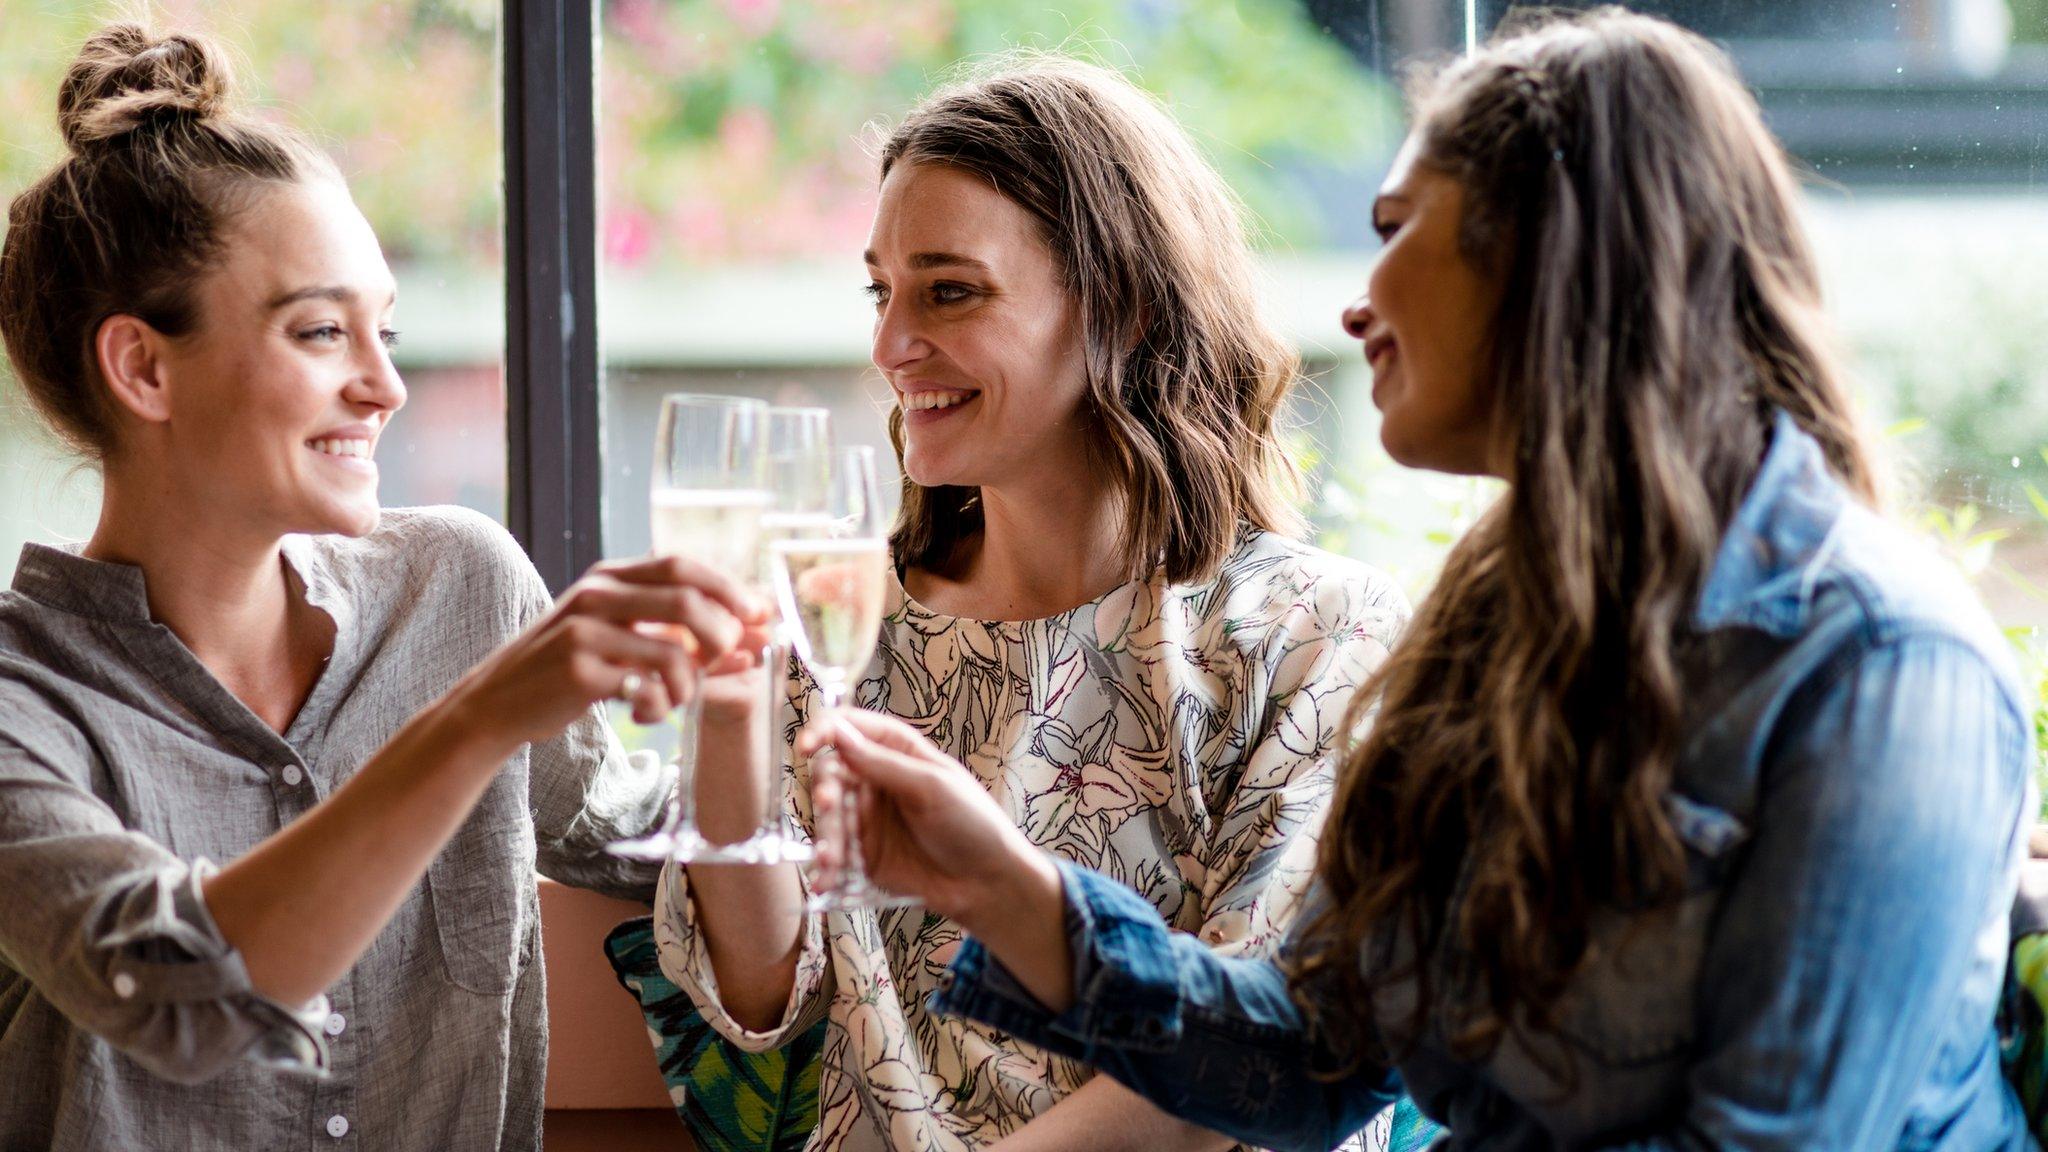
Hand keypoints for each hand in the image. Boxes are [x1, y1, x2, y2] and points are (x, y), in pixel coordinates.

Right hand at [444, 554, 770, 750]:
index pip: (682, 566)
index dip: (728, 588)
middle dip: (721, 635)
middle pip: (687, 601)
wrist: (497, 703)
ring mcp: (584, 630)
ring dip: (689, 684)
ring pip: (674, 652)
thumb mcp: (620, 639)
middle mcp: (596, 594)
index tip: (760, 615)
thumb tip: (756, 641)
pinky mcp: (577, 670)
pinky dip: (660, 706)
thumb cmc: (568, 670)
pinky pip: (647, 687)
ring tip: (672, 700)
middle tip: (725, 662)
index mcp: (608, 577)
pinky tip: (645, 713)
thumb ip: (680, 636)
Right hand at [802, 709, 1050, 928]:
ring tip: (830, 859)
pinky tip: (825, 880)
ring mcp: (868, 818)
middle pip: (831, 773)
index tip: (806, 746)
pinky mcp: (864, 854)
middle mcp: (876, 779)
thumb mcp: (932, 787)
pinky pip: (835, 853)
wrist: (988, 882)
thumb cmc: (972, 823)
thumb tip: (839, 733)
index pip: (850, 727)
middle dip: (824, 789)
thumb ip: (883, 764)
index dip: (824, 731)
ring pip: (828, 817)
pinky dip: (826, 867)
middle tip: (828, 805)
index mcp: (897, 751)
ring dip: (825, 834)